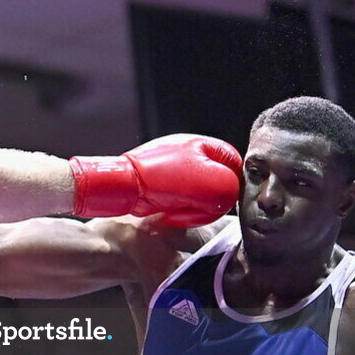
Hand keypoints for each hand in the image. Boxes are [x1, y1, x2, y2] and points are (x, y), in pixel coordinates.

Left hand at [70, 135, 241, 226]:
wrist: (120, 188)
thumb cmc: (160, 181)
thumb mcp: (209, 185)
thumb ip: (230, 188)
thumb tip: (229, 196)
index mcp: (203, 144)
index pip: (235, 165)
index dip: (230, 186)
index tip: (219, 201)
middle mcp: (187, 151)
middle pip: (216, 180)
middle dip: (208, 199)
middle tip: (195, 209)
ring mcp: (171, 164)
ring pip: (197, 192)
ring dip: (192, 206)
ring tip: (177, 211)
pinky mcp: (158, 180)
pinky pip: (179, 197)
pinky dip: (177, 207)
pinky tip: (167, 211)